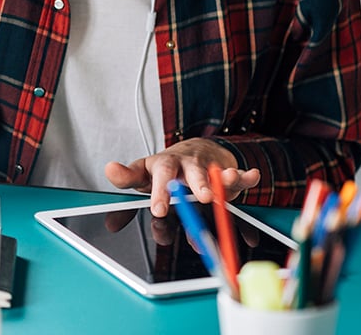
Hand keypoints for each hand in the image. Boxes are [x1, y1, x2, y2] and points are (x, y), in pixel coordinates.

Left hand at [103, 138, 260, 216]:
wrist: (193, 151)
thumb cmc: (165, 170)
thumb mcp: (143, 175)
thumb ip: (127, 181)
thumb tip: (110, 197)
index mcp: (161, 165)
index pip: (156, 175)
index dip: (159, 192)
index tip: (159, 209)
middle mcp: (183, 164)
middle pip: (187, 173)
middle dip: (193, 186)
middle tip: (199, 199)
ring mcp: (205, 167)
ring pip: (212, 174)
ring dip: (218, 182)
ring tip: (218, 195)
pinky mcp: (224, 171)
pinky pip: (236, 174)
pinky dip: (244, 176)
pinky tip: (250, 176)